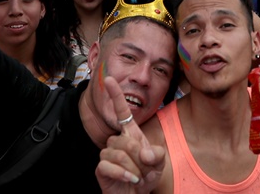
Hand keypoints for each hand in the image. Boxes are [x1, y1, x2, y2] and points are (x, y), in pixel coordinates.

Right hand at [95, 77, 165, 193]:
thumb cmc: (146, 177)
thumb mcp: (158, 164)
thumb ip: (157, 155)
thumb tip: (145, 152)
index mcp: (130, 134)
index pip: (122, 112)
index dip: (116, 95)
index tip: (109, 79)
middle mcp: (116, 140)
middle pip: (126, 140)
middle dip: (140, 159)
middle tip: (145, 171)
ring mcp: (107, 153)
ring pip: (118, 154)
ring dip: (133, 169)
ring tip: (137, 177)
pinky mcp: (101, 167)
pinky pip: (109, 165)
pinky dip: (123, 174)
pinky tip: (130, 180)